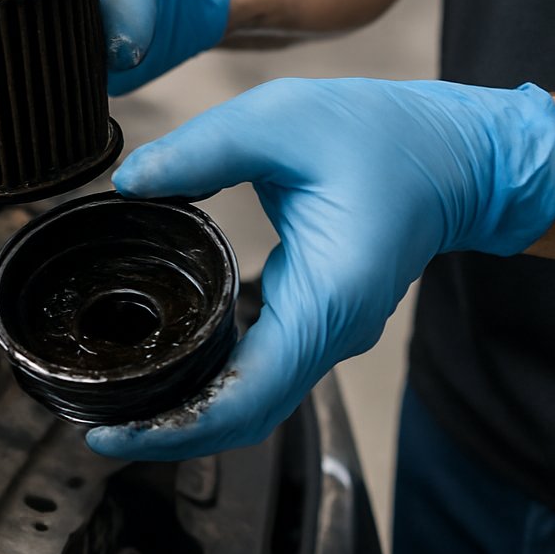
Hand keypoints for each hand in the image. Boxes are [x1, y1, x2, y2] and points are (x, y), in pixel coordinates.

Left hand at [85, 77, 554, 459]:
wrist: (456, 157)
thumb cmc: (385, 136)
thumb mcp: (283, 120)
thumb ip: (203, 149)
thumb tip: (130, 180)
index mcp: (328, 298)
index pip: (247, 397)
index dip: (176, 427)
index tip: (115, 432)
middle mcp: (330, 333)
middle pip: (244, 418)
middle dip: (169, 433)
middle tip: (98, 431)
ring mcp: (326, 335)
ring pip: (251, 404)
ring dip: (186, 416)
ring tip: (116, 409)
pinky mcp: (315, 324)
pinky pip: (258, 375)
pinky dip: (209, 388)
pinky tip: (163, 376)